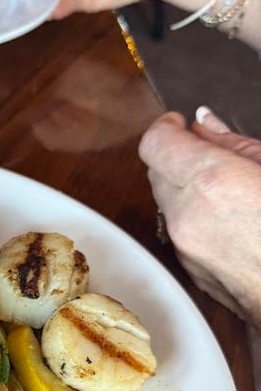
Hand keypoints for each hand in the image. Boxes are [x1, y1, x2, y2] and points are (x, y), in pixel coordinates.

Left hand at [138, 110, 260, 324]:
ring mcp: (186, 246)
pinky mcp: (190, 268)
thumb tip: (205, 123)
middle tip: (210, 154)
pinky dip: (192, 216)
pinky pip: (178, 230)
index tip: (178, 122)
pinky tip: (228, 218)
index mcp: (210, 182)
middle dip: (176, 157)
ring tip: (227, 189)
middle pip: (156, 171)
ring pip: (165, 202)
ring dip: (183, 188)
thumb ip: (234, 144)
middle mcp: (187, 215)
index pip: (156, 143)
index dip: (165, 127)